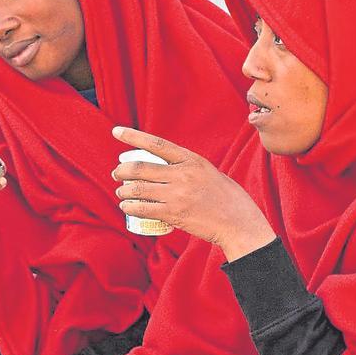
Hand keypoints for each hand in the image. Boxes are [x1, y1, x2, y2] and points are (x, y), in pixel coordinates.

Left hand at [112, 126, 275, 260]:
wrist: (240, 223)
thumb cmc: (227, 198)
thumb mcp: (208, 172)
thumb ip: (187, 168)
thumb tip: (163, 167)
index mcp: (192, 160)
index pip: (156, 144)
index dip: (133, 137)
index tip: (116, 131)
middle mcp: (182, 175)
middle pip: (140, 168)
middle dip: (121, 171)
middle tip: (117, 174)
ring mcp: (177, 195)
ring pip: (137, 189)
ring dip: (122, 191)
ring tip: (121, 193)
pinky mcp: (173, 214)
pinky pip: (142, 209)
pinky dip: (129, 207)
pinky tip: (126, 207)